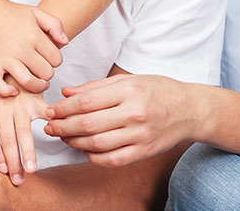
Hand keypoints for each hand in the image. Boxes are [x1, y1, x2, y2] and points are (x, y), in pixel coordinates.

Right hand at [0, 0, 68, 96]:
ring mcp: (6, 58)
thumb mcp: (36, 12)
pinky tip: (14, 90)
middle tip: (41, 68)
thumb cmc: (10, 12)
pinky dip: (7, 92)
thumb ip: (55, 25)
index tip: (47, 58)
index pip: (57, 60)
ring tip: (37, 83)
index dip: (55, 60)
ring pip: (29, 82)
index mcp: (34, 36)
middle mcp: (22, 48)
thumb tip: (65, 43)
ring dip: (36, 86)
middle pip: (46, 73)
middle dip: (47, 73)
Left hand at [0, 77, 49, 184]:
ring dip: (27, 152)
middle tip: (18, 180)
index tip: (2, 171)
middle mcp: (1, 109)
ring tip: (31, 169)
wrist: (10, 60)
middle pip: (6, 139)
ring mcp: (18, 104)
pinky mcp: (34, 98)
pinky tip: (55, 135)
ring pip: (23, 131)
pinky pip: (43, 113)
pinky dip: (50, 123)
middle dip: (12, 162)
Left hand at [42, 74, 202, 167]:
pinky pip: (111, 159)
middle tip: (49, 126)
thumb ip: (96, 87)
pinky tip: (84, 149)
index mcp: (130, 90)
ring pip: (97, 144)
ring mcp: (141, 134)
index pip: (87, 101)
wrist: (190, 110)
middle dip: (63, 126)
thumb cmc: (157, 90)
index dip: (63, 108)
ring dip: (74, 142)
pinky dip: (93, 156)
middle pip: (88, 124)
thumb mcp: (129, 79)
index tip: (50, 110)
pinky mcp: (144, 151)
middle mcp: (136, 113)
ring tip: (63, 137)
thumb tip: (65, 93)